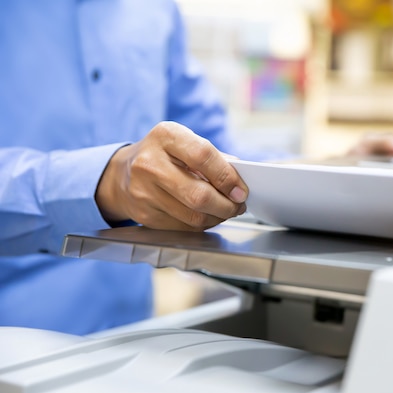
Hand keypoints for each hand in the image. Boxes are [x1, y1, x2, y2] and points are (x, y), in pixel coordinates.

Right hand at [96, 121, 247, 230]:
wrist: (123, 174)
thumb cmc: (164, 155)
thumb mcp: (184, 143)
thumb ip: (213, 158)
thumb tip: (239, 181)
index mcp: (165, 136)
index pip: (203, 156)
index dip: (228, 177)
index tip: (241, 191)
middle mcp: (150, 163)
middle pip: (199, 195)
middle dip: (226, 205)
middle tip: (238, 206)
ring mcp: (144, 191)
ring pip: (193, 216)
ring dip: (218, 217)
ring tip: (226, 211)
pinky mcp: (145, 215)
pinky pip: (184, 227)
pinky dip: (202, 224)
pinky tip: (207, 216)